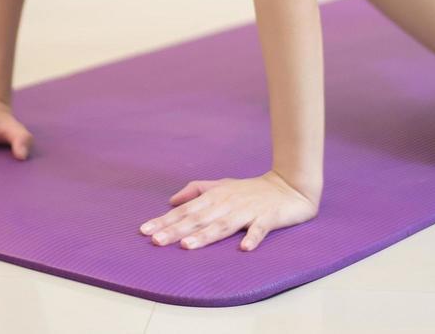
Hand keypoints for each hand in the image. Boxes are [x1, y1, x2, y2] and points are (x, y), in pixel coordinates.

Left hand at [139, 170, 319, 251]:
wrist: (289, 186)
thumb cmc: (251, 189)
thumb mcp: (222, 186)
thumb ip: (196, 191)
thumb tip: (171, 200)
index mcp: (215, 196)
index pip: (186, 210)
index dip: (165, 220)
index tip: (145, 231)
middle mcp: (228, 203)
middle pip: (199, 218)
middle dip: (176, 229)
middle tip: (156, 241)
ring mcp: (248, 211)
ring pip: (223, 225)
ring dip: (206, 235)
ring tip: (187, 246)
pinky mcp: (268, 218)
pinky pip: (260, 229)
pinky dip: (252, 237)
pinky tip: (244, 248)